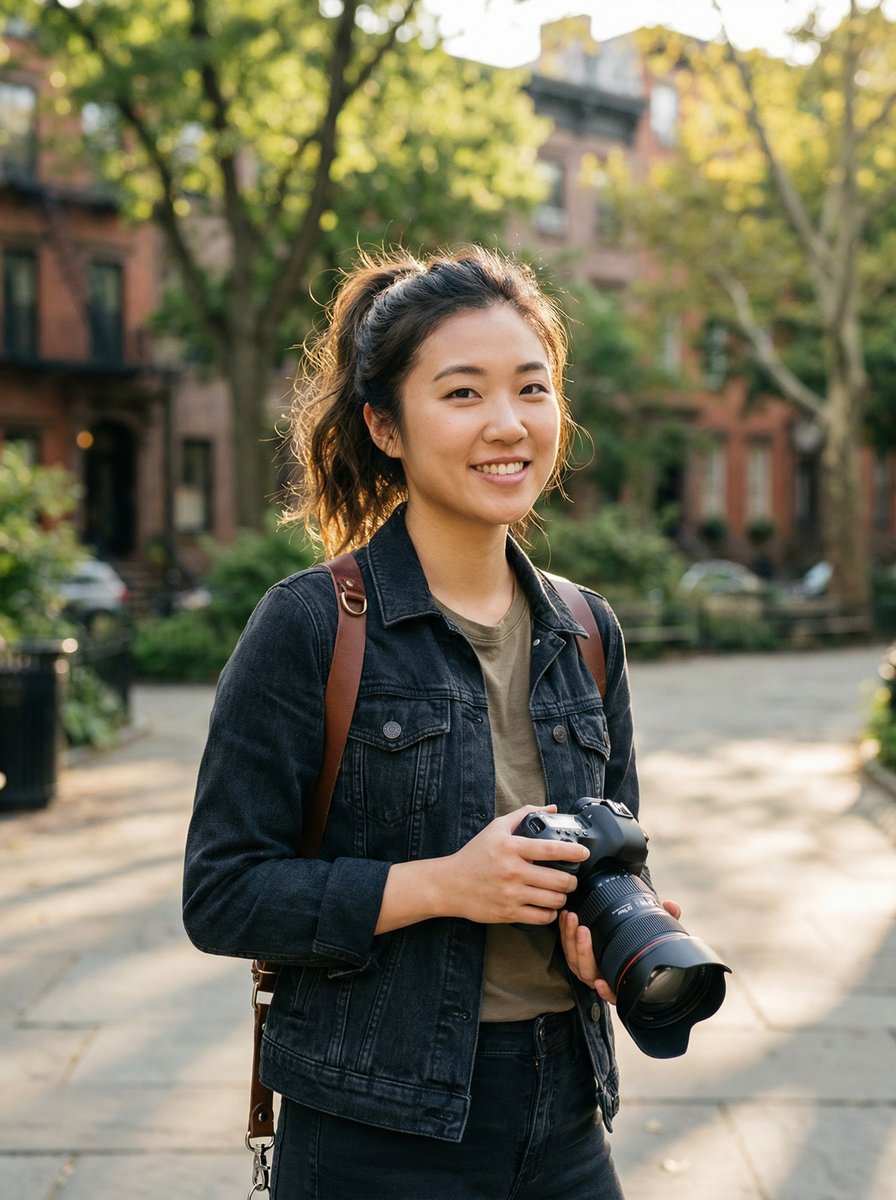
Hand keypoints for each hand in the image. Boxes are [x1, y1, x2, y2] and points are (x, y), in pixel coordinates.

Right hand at [445, 805, 590, 925]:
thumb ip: (524, 815)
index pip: (550, 849)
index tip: (583, 852)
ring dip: (562, 897)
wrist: (450, 884)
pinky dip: (550, 913)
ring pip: (553, 901)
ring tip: (560, 893)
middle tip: (571, 878)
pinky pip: (542, 918)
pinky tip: (547, 907)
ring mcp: (511, 894)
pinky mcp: (508, 913)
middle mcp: (513, 871)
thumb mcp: (496, 828)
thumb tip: (551, 809)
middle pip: (558, 880)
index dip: (573, 852)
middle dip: (571, 881)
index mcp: (511, 847)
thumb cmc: (475, 855)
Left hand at [560, 899, 682, 1004]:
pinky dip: (564, 933)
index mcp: (621, 979)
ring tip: (572, 917)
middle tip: (583, 929)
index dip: (606, 992)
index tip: (601, 982)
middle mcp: (602, 977)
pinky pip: (566, 947)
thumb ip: (666, 920)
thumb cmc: (640, 941)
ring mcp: (587, 968)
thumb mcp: (655, 932)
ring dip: (570, 939)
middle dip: (583, 951)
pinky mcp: (575, 955)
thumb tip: (671, 906)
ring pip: (573, 960)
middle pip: (587, 972)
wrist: (624, 937)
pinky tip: (565, 918)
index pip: (614, 993)